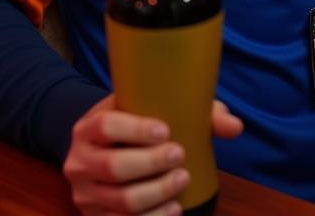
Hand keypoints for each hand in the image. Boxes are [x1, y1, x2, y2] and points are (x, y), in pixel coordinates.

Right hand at [63, 95, 242, 214]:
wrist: (102, 149)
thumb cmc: (136, 123)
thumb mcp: (154, 108)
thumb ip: (194, 111)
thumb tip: (234, 127)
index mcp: (88, 127)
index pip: (106, 126)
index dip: (135, 130)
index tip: (165, 131)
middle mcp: (79, 160)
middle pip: (114, 167)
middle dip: (151, 165)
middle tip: (179, 157)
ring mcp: (84, 194)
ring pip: (120, 200)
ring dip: (155, 195)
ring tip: (181, 183)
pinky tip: (173, 211)